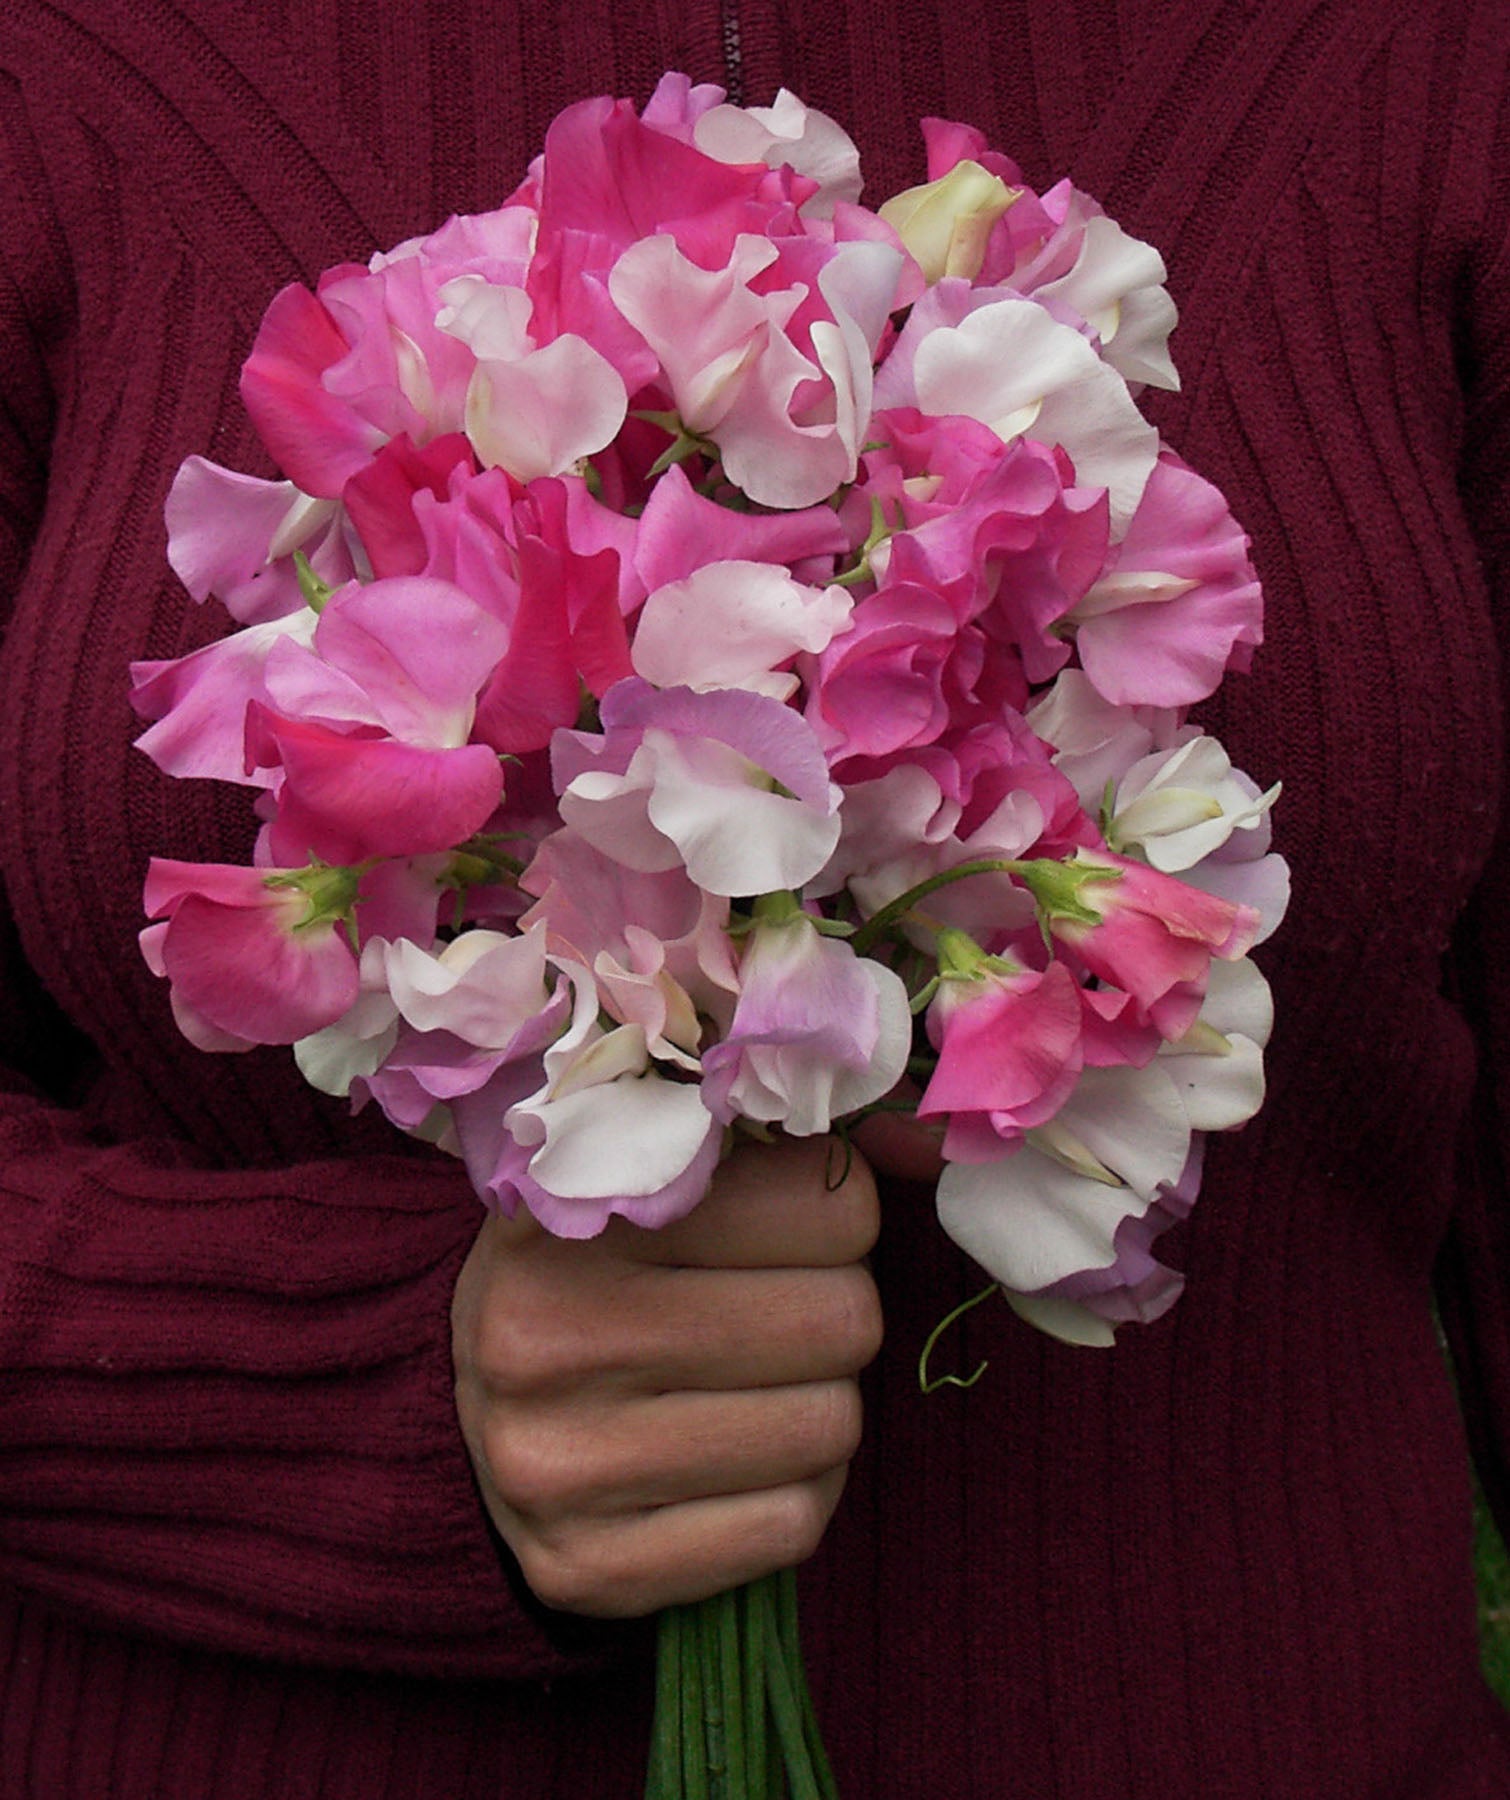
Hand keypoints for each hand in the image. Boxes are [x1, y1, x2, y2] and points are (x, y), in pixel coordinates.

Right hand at [451, 1136, 881, 1617]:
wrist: (471, 1409)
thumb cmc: (599, 1269)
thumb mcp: (654, 1177)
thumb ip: (778, 1144)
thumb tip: (924, 1146)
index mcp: (572, 1212)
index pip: (825, 1202)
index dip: (836, 1213)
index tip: (798, 1224)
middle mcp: (547, 1338)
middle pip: (841, 1318)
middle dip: (838, 1309)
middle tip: (788, 1308)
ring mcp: (562, 1465)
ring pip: (829, 1426)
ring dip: (822, 1401)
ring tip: (762, 1382)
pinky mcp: (590, 1568)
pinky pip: (792, 1525)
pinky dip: (796, 1487)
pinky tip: (742, 1456)